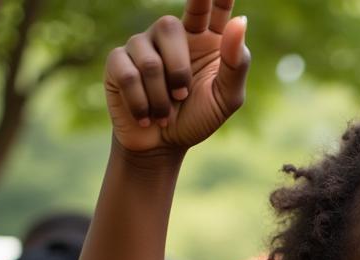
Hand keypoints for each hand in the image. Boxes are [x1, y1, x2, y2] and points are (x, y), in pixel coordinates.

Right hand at [104, 0, 249, 153]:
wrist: (163, 145)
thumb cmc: (198, 118)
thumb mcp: (227, 98)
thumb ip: (237, 64)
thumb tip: (241, 21)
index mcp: (205, 37)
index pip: (212, 4)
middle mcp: (172, 34)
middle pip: (171, 26)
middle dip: (179, 69)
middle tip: (182, 97)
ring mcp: (142, 44)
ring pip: (150, 58)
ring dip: (161, 95)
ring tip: (165, 112)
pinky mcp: (118, 61)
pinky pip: (129, 73)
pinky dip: (142, 101)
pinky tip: (146, 114)